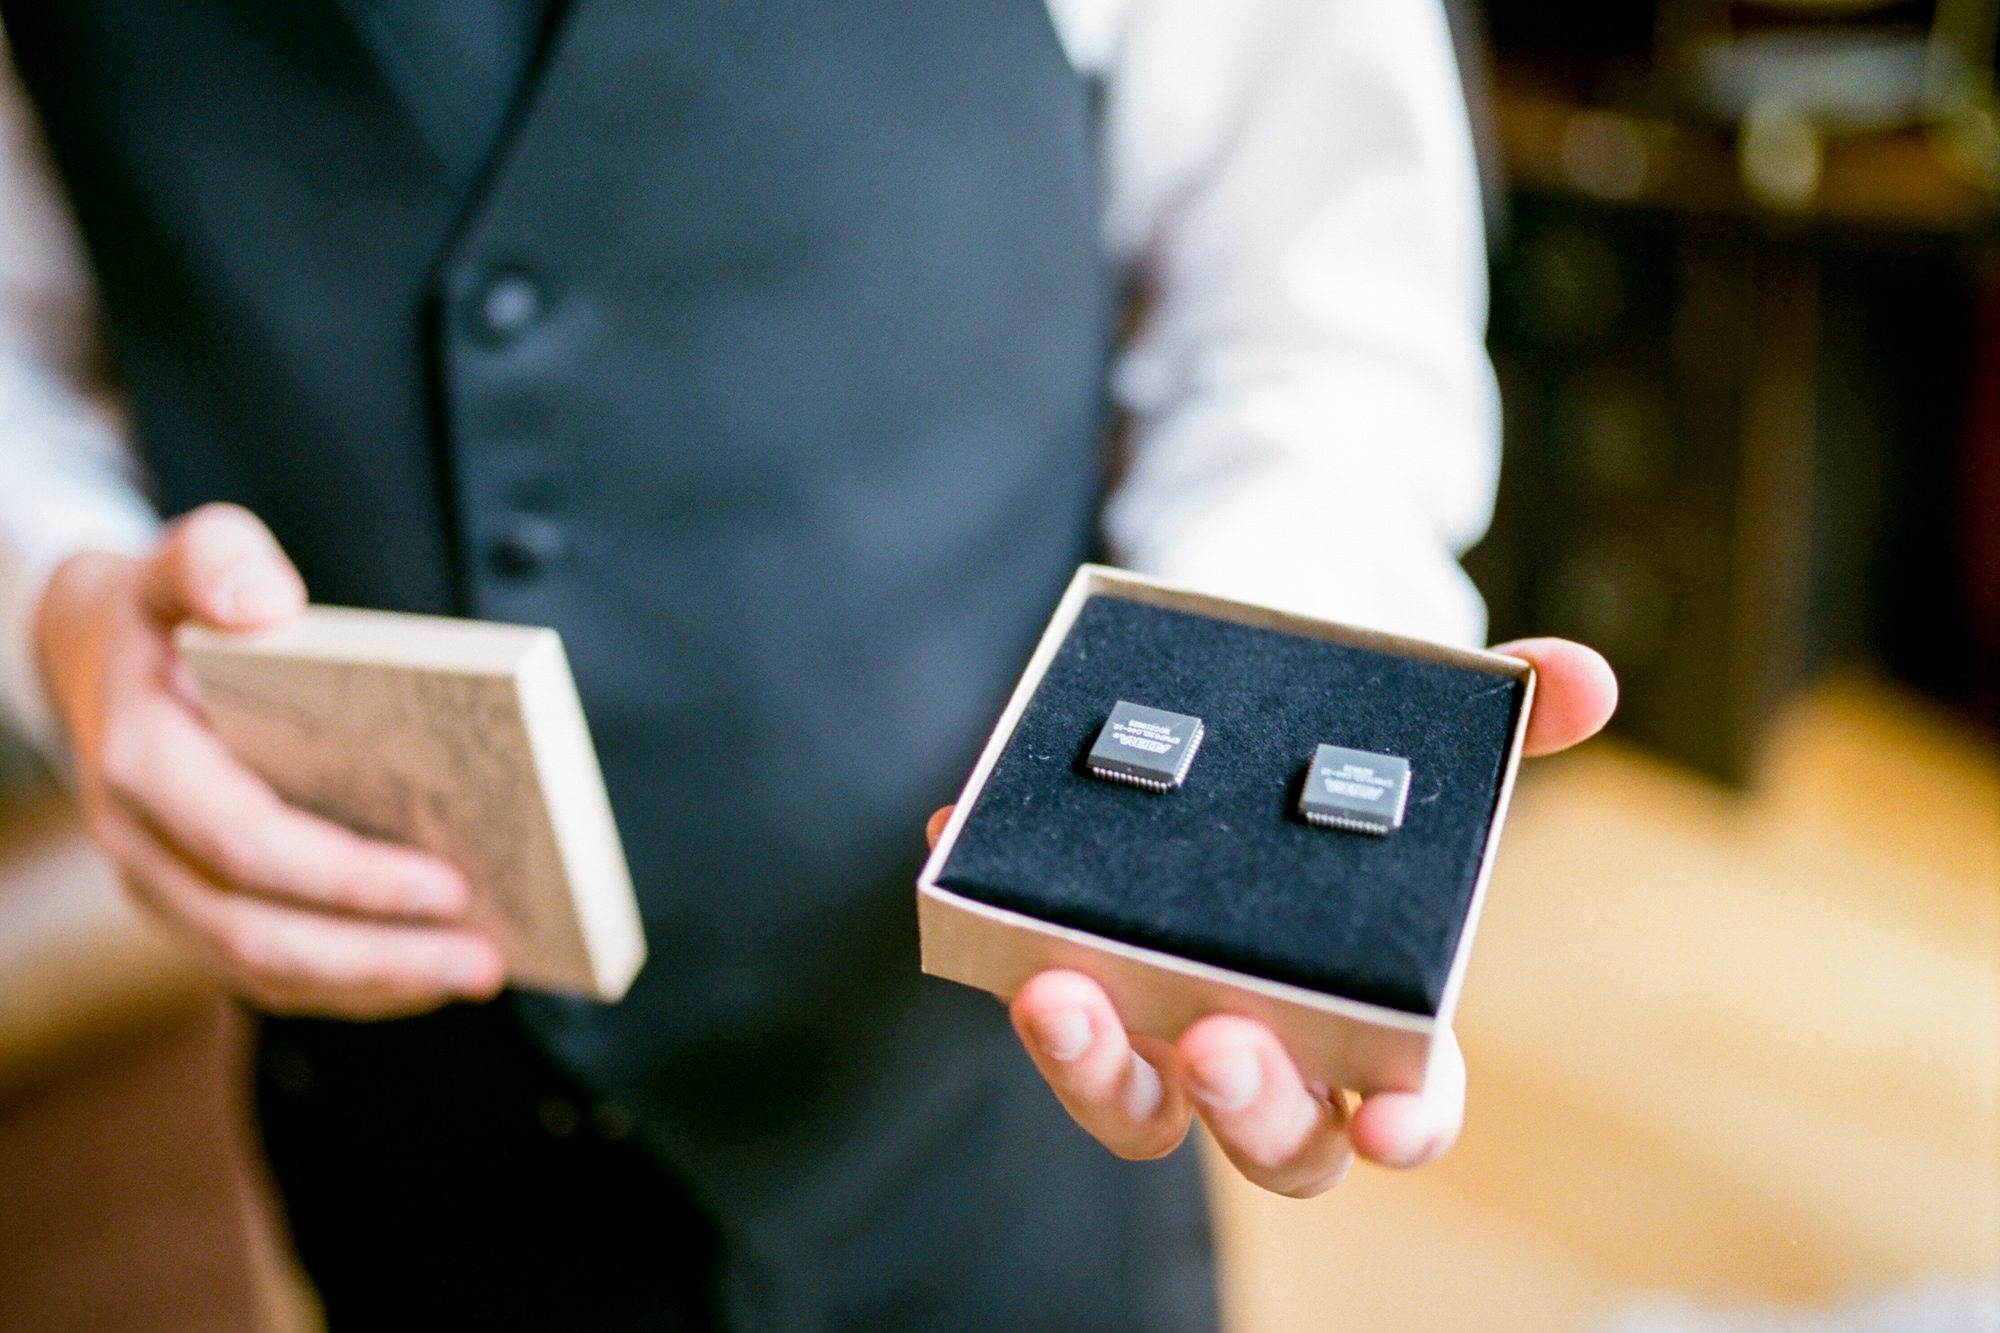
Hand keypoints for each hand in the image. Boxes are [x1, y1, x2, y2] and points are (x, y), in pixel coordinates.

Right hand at [35, 502, 505, 1017]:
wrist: (104, 662)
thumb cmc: (171, 616)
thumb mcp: (185, 561)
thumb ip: (214, 559)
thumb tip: (265, 602)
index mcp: (144, 764)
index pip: (248, 844)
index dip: (348, 877)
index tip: (449, 885)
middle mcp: (144, 845)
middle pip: (260, 935)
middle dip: (379, 957)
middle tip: (487, 960)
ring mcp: (166, 889)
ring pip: (265, 970)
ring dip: (376, 985)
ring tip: (481, 972)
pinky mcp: (199, 912)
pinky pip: (272, 973)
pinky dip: (354, 984)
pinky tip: (432, 971)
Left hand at [926, 637, 1616, 1196]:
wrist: (1236, 711)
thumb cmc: (1342, 752)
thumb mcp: (1424, 726)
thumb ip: (1514, 709)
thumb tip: (1579, 677)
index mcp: (1373, 1009)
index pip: (1407, 1103)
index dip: (1406, 1124)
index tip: (1395, 1125)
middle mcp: (1267, 1035)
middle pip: (1266, 1132)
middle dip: (1246, 1103)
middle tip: (1217, 1039)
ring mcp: (1161, 1015)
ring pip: (1128, 1099)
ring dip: (1088, 1062)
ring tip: (1056, 987)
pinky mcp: (1072, 967)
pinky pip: (1025, 976)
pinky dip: (991, 920)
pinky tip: (959, 840)